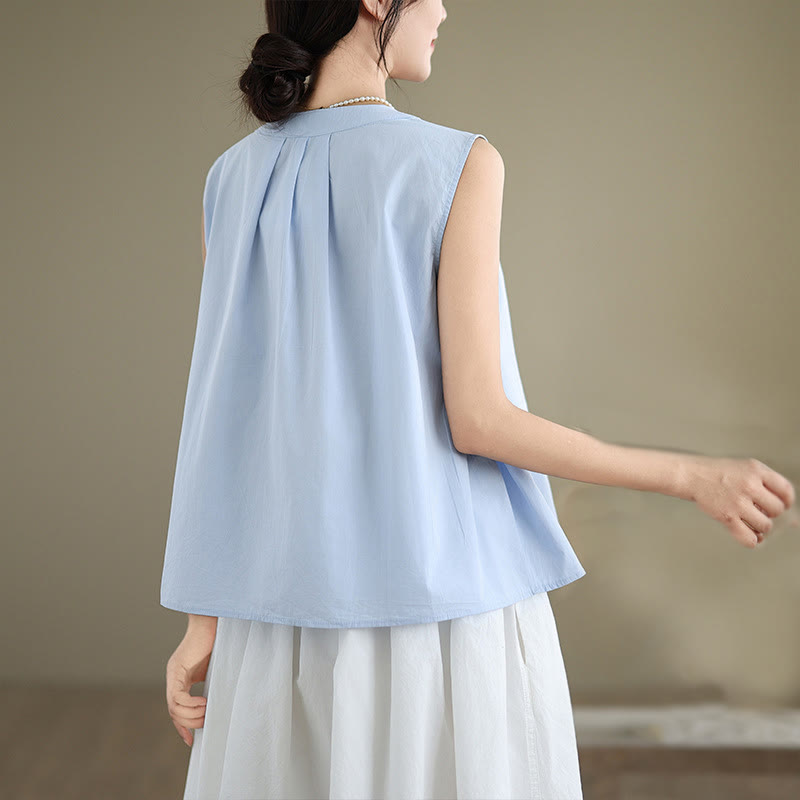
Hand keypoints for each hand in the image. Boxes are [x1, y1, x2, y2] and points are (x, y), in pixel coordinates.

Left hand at [166, 616, 216, 746]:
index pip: (176, 708)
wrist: (215, 619)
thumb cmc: (220, 639)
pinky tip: (204, 704)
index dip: (182, 726)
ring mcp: (174, 673)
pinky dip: (190, 704)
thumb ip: (212, 682)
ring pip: (173, 707)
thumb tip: (220, 702)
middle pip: (173, 711)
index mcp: (181, 677)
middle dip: (189, 722)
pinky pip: (178, 696)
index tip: (191, 740)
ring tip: (206, 713)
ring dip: (191, 715)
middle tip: (207, 721)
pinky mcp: (178, 668)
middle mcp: (174, 677)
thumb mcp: (215, 667)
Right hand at [689, 456, 795, 547]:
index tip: (782, 504)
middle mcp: (749, 485)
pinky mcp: (726, 517)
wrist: (692, 475)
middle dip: (770, 513)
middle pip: (777, 510)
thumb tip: (785, 505)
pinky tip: (749, 534)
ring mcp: (737, 502)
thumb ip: (765, 481)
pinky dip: (752, 540)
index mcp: (756, 471)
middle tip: (759, 510)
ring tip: (750, 520)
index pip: (786, 490)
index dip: (786, 501)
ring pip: (765, 526)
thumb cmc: (718, 472)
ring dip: (761, 526)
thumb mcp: (745, 467)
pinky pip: (750, 538)